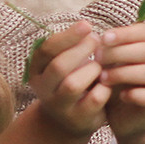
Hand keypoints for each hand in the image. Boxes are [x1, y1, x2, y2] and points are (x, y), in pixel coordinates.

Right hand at [30, 21, 112, 138]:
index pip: (46, 50)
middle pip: (58, 66)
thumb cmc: (71, 79)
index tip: (87, 25)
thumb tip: (86, 27)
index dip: (68, 36)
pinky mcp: (78, 118)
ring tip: (100, 66)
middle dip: (81, 50)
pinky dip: (104, 88)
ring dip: (91, 70)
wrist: (70, 118)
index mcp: (37, 70)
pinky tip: (107, 84)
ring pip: (72, 85)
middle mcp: (43, 89)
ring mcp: (59, 106)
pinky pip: (93, 99)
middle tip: (97, 41)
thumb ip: (71, 46)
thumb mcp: (66, 62)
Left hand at [97, 20, 144, 143]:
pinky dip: (135, 95)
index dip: (127, 33)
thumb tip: (96, 39)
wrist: (124, 116)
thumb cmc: (117, 83)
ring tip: (103, 78)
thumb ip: (109, 50)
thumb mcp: (112, 63)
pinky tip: (121, 95)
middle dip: (121, 52)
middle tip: (98, 59)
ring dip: (124, 73)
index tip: (104, 38)